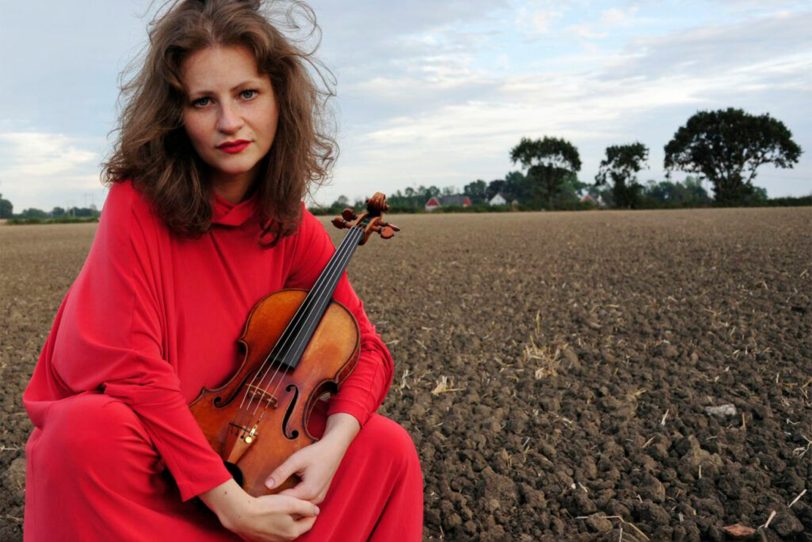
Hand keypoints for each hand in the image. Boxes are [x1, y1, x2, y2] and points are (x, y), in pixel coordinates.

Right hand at [200, 478, 318, 541]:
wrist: (240, 515)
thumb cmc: (266, 508)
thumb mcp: (291, 503)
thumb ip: (306, 507)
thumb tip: (316, 510)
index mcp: (292, 532)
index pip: (309, 522)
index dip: (311, 511)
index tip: (311, 503)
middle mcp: (282, 540)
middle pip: (297, 526)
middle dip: (299, 515)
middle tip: (298, 503)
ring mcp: (270, 540)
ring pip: (284, 528)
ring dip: (286, 519)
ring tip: (283, 506)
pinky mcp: (259, 538)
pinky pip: (272, 530)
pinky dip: (274, 522)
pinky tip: (270, 513)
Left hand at [266, 413, 359, 504]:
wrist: (334, 449)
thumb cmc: (315, 453)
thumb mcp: (296, 460)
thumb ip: (281, 473)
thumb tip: (267, 485)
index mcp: (308, 491)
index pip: (284, 502)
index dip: (271, 500)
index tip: (259, 498)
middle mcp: (315, 498)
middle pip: (293, 508)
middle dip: (279, 504)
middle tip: (263, 501)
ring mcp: (319, 498)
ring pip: (300, 508)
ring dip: (288, 505)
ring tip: (272, 501)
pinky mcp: (320, 496)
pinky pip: (305, 504)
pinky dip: (296, 502)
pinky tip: (285, 497)